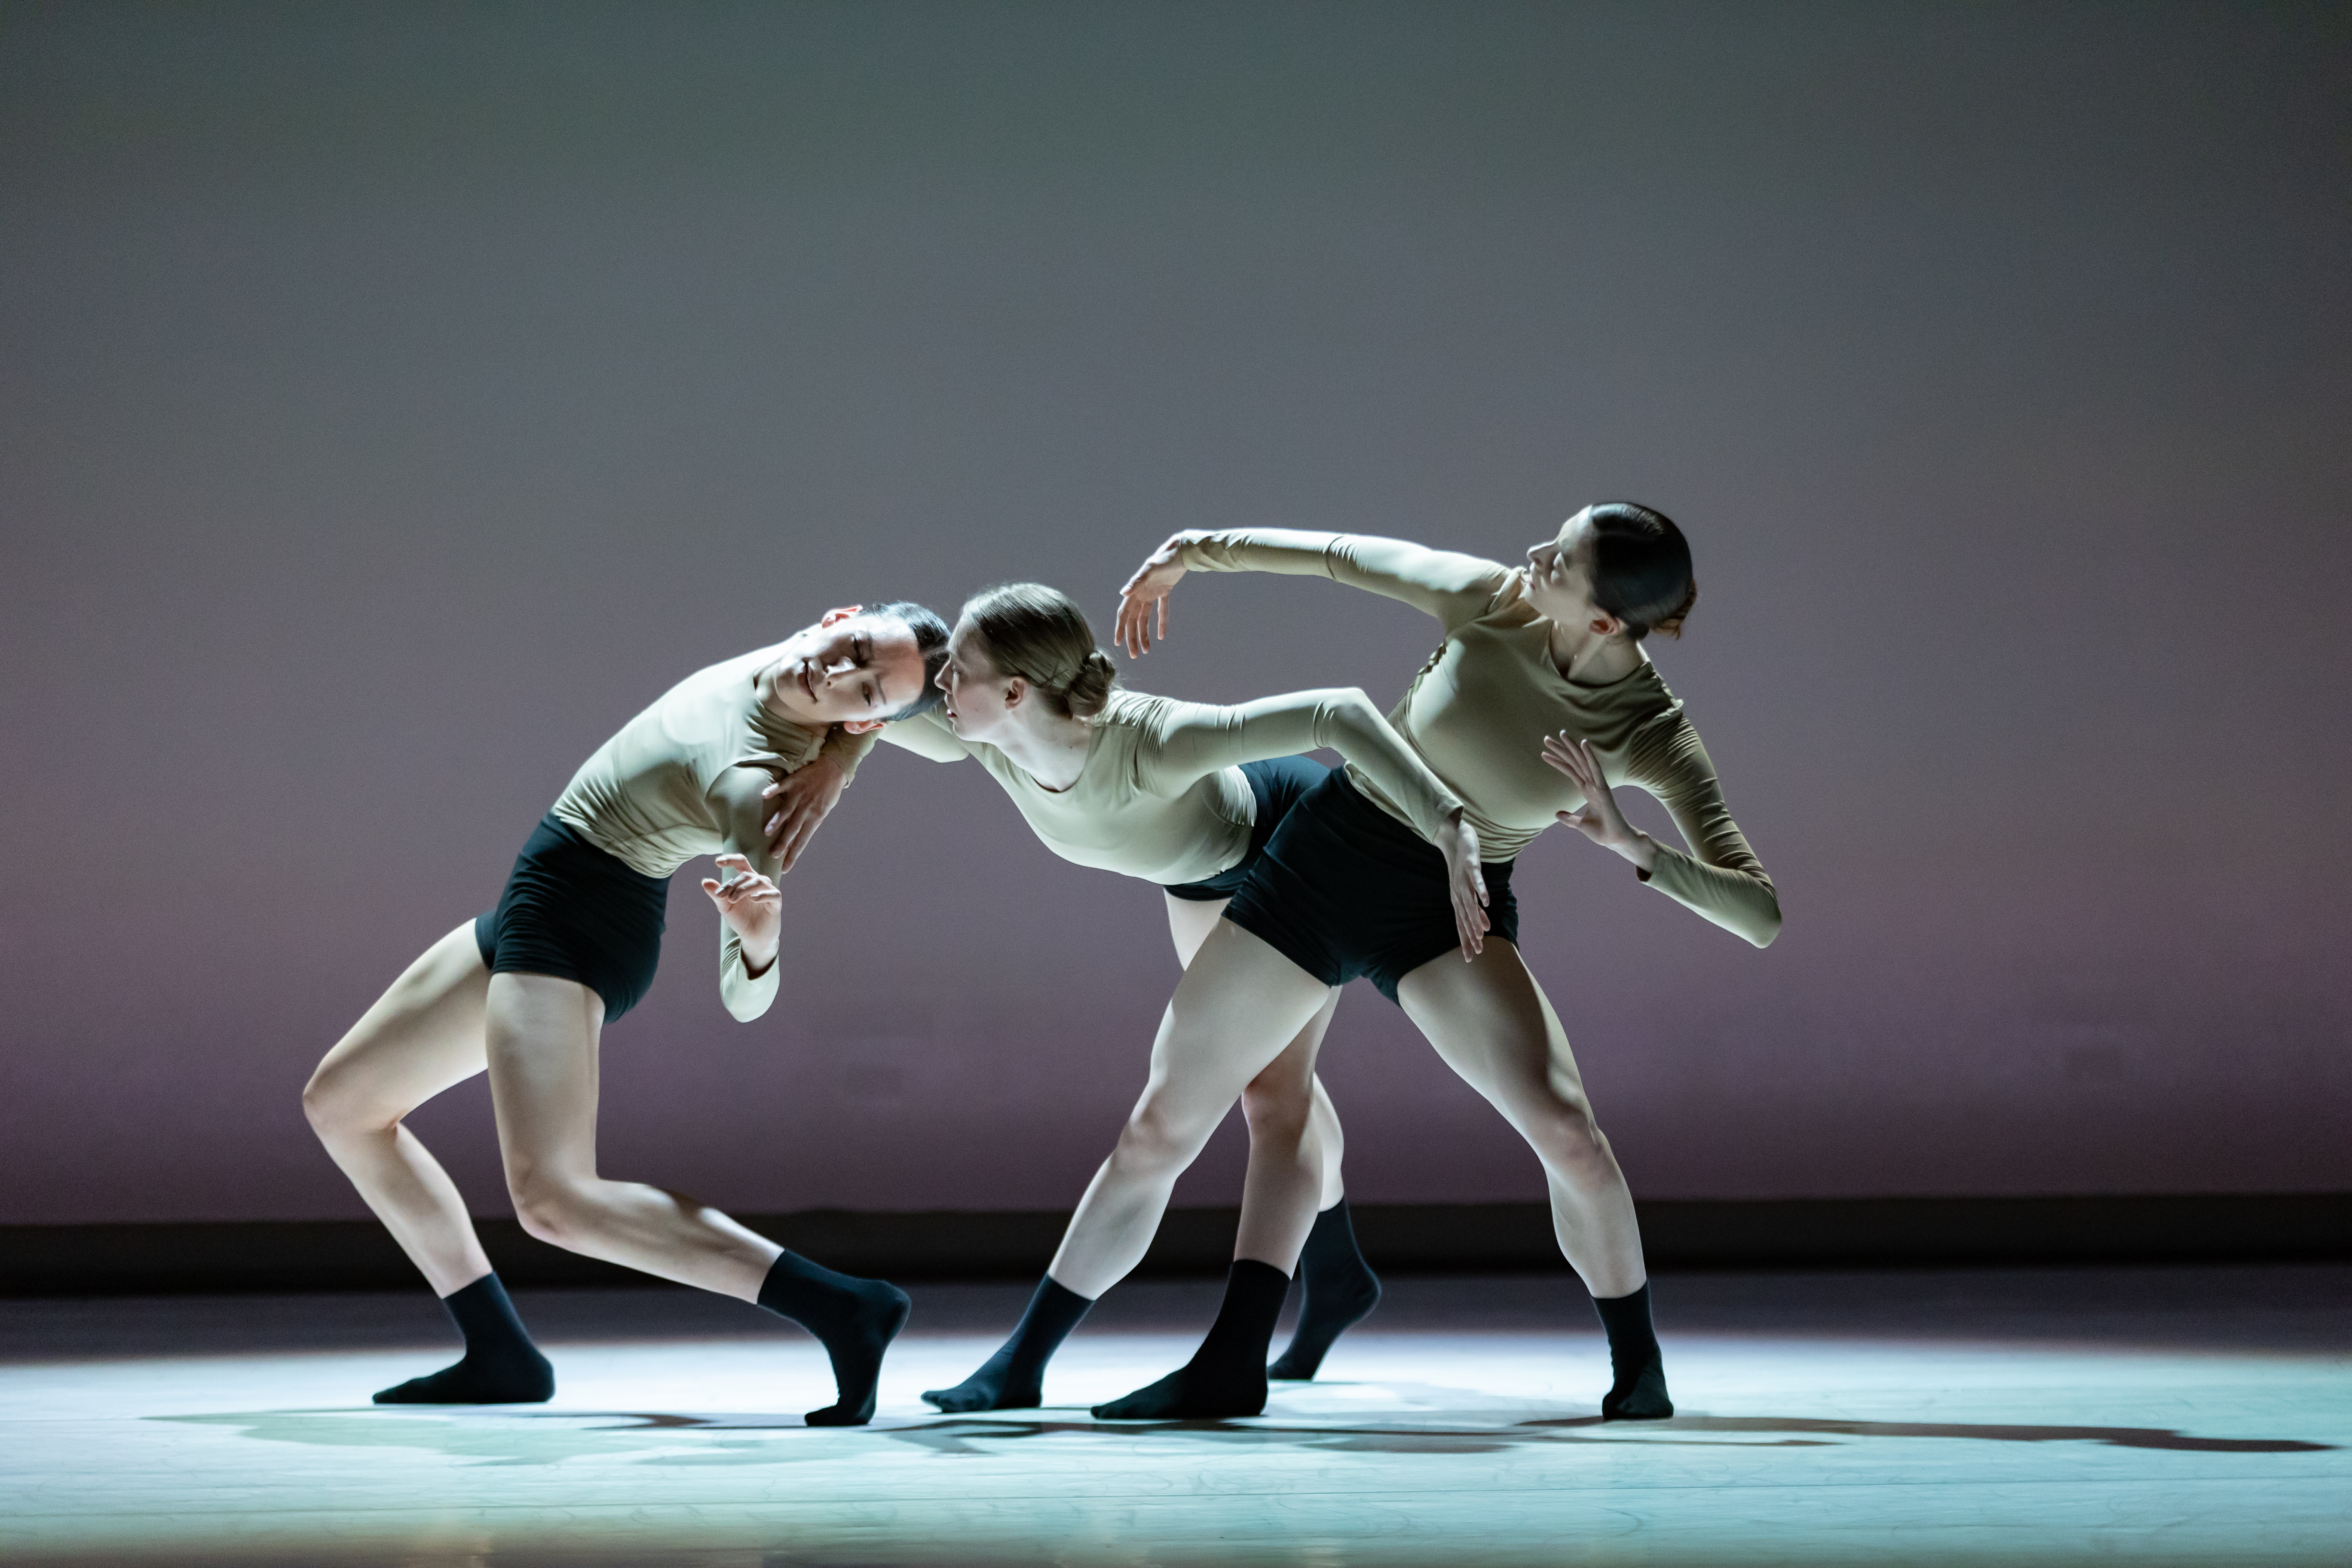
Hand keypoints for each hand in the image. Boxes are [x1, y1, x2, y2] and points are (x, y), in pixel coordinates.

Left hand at [701, 853, 781, 975]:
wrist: (753, 938)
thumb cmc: (741, 919)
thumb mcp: (726, 907)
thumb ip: (717, 895)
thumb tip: (705, 881)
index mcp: (746, 880)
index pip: (741, 862)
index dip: (731, 859)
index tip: (717, 862)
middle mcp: (759, 882)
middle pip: (746, 875)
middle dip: (732, 884)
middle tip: (721, 896)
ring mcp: (769, 891)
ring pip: (759, 881)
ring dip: (744, 889)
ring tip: (732, 899)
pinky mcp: (776, 903)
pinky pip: (773, 894)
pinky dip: (763, 895)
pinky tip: (754, 899)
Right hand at [760, 756, 845, 872]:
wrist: (834, 768)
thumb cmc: (829, 791)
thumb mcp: (824, 810)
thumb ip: (811, 822)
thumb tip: (799, 836)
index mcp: (816, 817)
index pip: (803, 840)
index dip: (794, 854)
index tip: (785, 867)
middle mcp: (807, 808)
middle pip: (793, 829)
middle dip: (783, 843)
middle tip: (772, 855)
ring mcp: (800, 794)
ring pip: (786, 810)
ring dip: (776, 821)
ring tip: (766, 832)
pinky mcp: (794, 781)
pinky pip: (782, 786)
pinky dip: (773, 790)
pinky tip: (764, 796)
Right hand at [1114, 531, 1195, 657]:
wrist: (1181, 550)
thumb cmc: (1164, 558)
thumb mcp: (1150, 569)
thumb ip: (1136, 581)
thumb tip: (1123, 594)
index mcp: (1135, 590)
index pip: (1124, 613)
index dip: (1120, 628)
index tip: (1119, 643)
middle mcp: (1141, 593)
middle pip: (1134, 620)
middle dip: (1132, 637)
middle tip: (1135, 655)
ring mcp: (1152, 592)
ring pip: (1145, 618)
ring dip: (1144, 634)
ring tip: (1147, 650)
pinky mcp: (1164, 591)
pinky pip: (1162, 610)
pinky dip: (1161, 622)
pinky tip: (1162, 636)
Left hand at [1435, 809, 1489, 959]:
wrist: (1454, 838)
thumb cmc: (1463, 868)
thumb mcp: (1470, 891)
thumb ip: (1477, 910)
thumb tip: (1485, 927)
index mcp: (1458, 900)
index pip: (1461, 924)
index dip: (1465, 941)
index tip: (1469, 958)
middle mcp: (1458, 893)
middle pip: (1465, 917)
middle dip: (1471, 935)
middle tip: (1477, 952)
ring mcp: (1463, 880)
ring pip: (1470, 903)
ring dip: (1476, 918)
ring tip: (1482, 934)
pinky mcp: (1470, 866)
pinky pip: (1476, 880)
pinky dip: (1481, 891)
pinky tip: (1487, 901)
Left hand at [1542, 733, 1657, 871]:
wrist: (1615, 841)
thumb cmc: (1602, 832)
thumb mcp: (1580, 824)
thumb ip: (1569, 818)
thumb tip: (1556, 813)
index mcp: (1587, 790)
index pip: (1570, 771)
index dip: (1558, 761)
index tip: (1544, 753)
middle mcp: (1592, 784)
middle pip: (1574, 762)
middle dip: (1561, 750)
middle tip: (1546, 738)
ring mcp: (1598, 785)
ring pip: (1582, 761)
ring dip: (1572, 747)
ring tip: (1561, 734)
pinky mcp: (1604, 789)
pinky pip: (1595, 769)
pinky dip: (1590, 756)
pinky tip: (1584, 743)